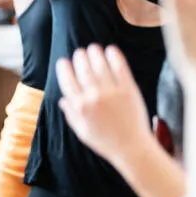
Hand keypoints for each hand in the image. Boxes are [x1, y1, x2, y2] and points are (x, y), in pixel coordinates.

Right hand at [53, 43, 155, 165]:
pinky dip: (114, 56)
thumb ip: (71, 114)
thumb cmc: (106, 142)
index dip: (64, 68)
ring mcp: (112, 93)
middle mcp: (94, 97)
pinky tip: (111, 50)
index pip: (67, 80)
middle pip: (83, 69)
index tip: (64, 61)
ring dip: (95, 53)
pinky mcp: (128, 90)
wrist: (132, 148)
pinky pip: (120, 68)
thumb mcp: (82, 132)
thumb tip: (63, 100)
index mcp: (80, 108)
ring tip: (94, 48)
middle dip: (80, 57)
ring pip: (100, 65)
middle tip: (80, 52)